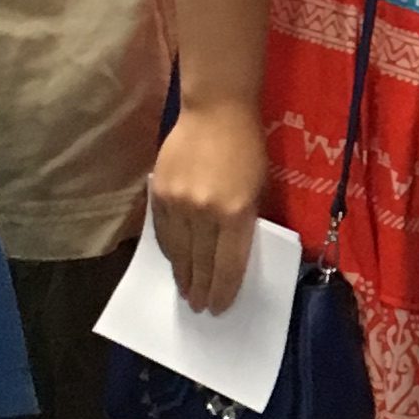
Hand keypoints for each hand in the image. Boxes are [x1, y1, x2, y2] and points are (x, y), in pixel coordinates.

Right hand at [148, 95, 267, 317]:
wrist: (216, 110)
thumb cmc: (247, 147)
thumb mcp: (258, 187)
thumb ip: (244, 221)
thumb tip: (230, 255)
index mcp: (236, 212)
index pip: (228, 264)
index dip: (223, 290)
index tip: (218, 308)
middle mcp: (205, 212)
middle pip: (201, 263)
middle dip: (201, 289)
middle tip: (198, 308)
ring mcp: (179, 203)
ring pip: (179, 251)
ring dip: (182, 275)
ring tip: (185, 292)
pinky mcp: (160, 193)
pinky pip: (162, 231)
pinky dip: (169, 250)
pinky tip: (174, 262)